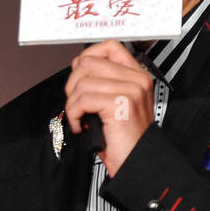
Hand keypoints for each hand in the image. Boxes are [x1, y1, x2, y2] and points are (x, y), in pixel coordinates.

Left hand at [65, 39, 153, 175]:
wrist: (136, 162)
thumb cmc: (123, 139)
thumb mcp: (116, 103)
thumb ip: (104, 83)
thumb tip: (79, 69)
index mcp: (137, 76)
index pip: (110, 47)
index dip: (87, 57)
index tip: (79, 76)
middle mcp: (136, 80)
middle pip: (88, 62)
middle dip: (73, 83)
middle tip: (77, 102)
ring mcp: (130, 91)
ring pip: (82, 82)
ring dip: (72, 103)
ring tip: (79, 117)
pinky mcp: (120, 104)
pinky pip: (82, 100)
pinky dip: (73, 114)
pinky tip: (80, 125)